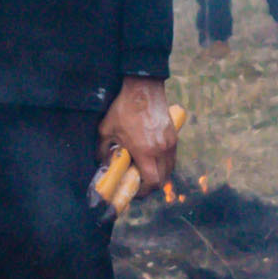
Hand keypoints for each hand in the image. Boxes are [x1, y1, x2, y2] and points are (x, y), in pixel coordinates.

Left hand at [97, 75, 183, 198]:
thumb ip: (104, 151)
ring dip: (159, 174)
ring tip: (145, 170)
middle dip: (151, 185)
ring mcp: (170, 143)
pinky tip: (152, 158)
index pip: (152, 181)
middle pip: (163, 179)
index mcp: (146, 151)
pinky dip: (163, 163)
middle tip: (139, 182)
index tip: (134, 190)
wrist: (143, 88)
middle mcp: (162, 149)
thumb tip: (103, 164)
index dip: (144, 191)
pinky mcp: (174, 136)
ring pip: (169, 169)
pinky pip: (171, 157)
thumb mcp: (106, 130)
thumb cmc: (124, 109)